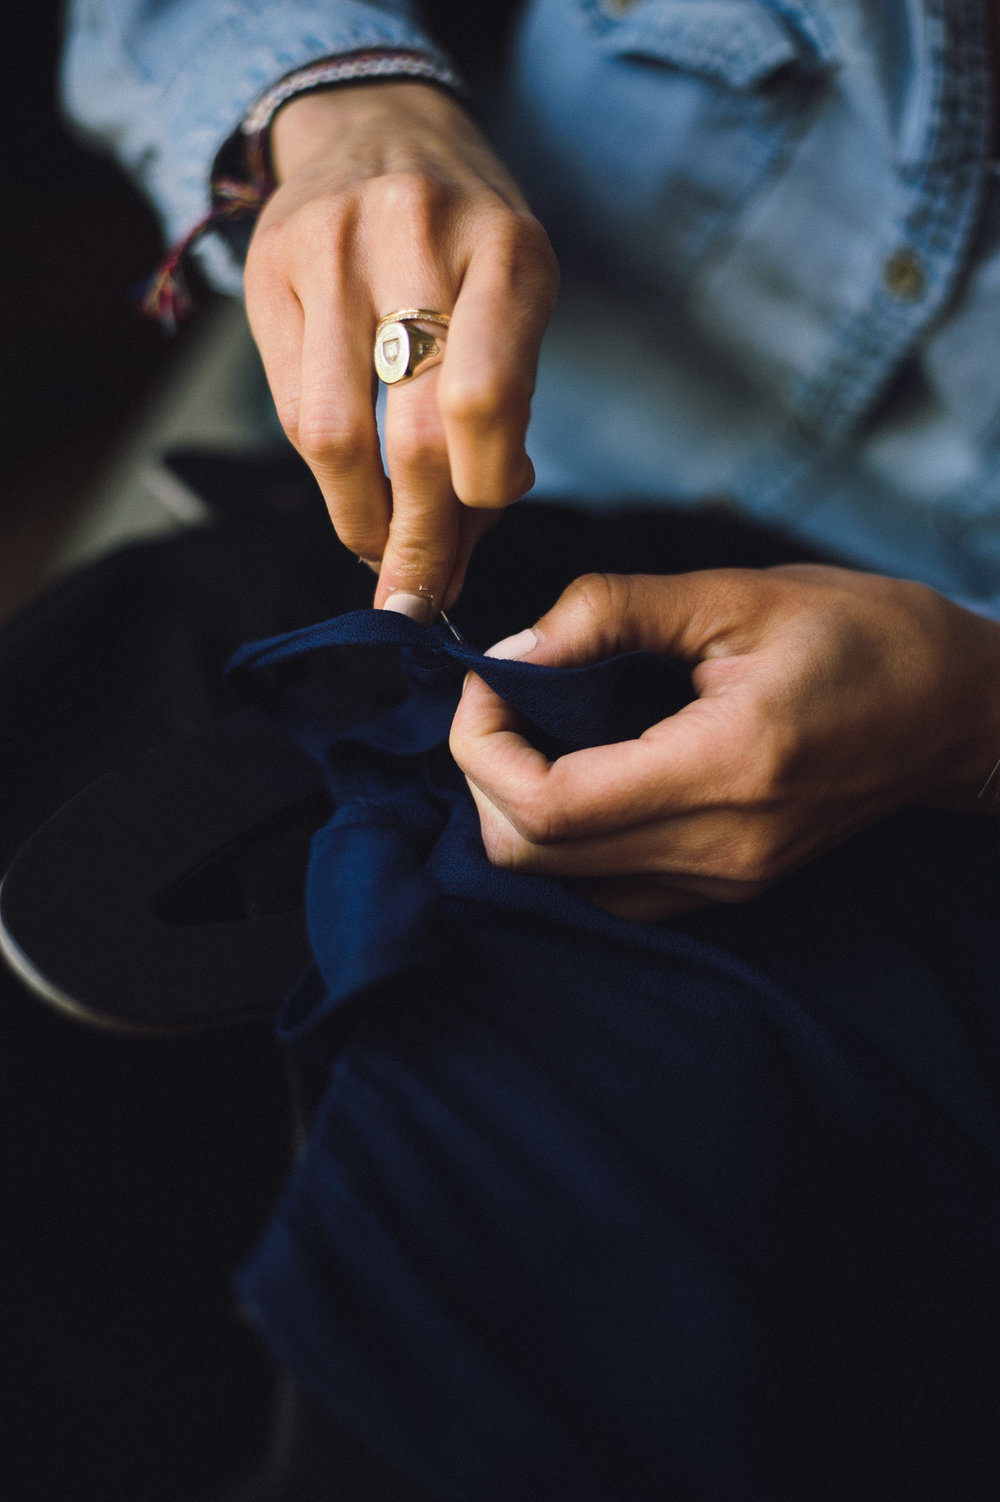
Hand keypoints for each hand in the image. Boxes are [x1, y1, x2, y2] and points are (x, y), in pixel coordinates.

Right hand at [244, 83, 557, 616]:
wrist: (375, 125)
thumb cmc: (466, 236)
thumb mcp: (518, 297)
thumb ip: (506, 408)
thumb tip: (466, 539)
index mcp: (506, 250)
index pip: (486, 403)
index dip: (480, 497)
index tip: (475, 536)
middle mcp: (416, 238)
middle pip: (413, 437)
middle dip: (420, 541)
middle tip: (420, 594)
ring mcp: (330, 250)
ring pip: (335, 436)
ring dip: (361, 522)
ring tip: (382, 551)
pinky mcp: (267, 270)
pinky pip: (291, 410)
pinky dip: (327, 477)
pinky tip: (353, 494)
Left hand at [449, 567, 999, 919]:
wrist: (956, 709)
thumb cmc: (861, 634)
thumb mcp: (735, 592)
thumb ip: (610, 611)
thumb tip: (513, 649)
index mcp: (727, 767)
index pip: (548, 806)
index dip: (483, 747)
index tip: (487, 679)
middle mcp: (721, 849)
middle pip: (531, 860)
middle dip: (484, 777)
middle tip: (501, 700)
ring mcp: (725, 883)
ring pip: (558, 884)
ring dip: (519, 809)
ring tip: (537, 730)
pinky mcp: (728, 891)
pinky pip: (606, 888)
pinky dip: (566, 836)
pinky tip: (582, 768)